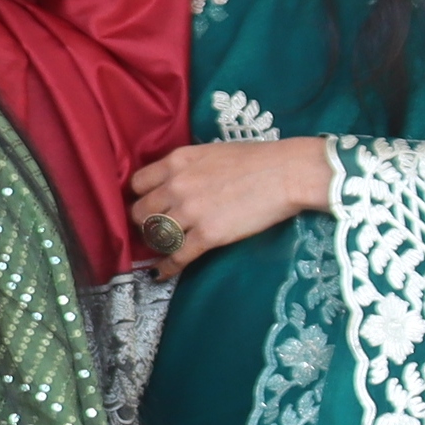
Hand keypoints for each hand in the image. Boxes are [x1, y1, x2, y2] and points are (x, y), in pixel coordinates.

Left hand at [128, 138, 333, 277]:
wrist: (287, 172)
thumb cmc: (258, 158)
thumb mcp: (210, 152)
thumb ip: (187, 167)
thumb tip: (175, 181)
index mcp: (177, 162)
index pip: (137, 183)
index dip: (139, 196)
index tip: (145, 204)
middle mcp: (176, 186)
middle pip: (140, 212)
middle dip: (144, 222)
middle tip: (154, 228)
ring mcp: (190, 212)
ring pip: (155, 235)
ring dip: (157, 244)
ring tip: (163, 248)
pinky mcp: (208, 235)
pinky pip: (177, 257)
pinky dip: (166, 268)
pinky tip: (162, 273)